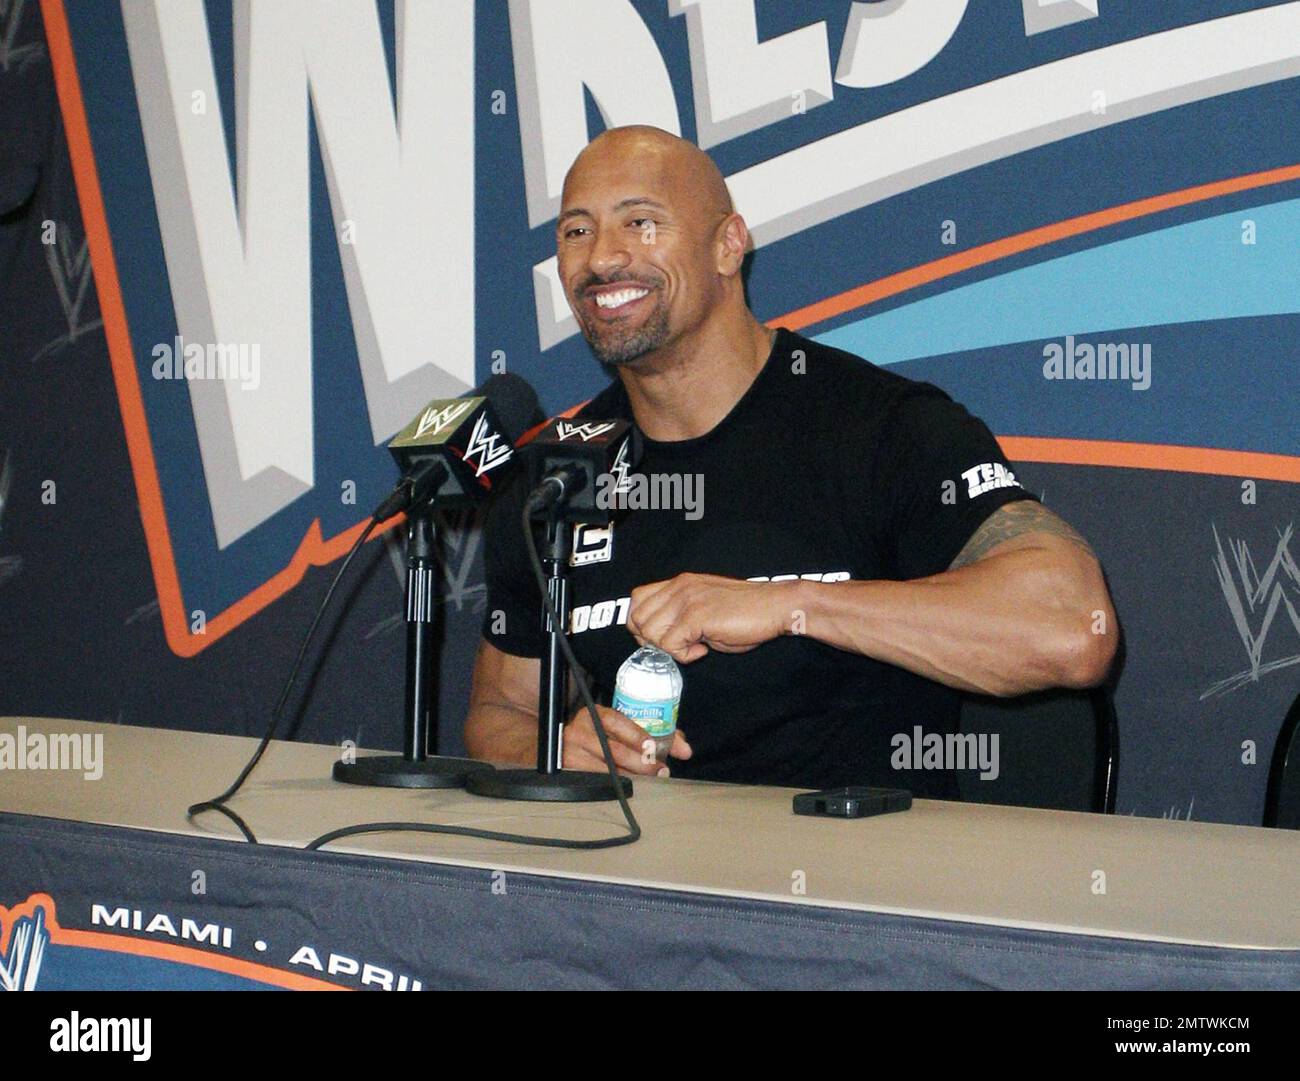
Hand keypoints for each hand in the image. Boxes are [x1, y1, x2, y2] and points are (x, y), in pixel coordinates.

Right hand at [562, 703, 692, 776]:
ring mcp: (570, 752)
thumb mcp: (618, 727)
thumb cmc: (598, 736)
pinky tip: (627, 788)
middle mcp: (580, 729)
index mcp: (595, 713)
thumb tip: (684, 747)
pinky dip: (613, 786)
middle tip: (661, 771)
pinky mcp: (565, 771)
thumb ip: (650, 733)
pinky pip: (593, 782)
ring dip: (631, 777)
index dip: (641, 737)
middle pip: (614, 750)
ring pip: (605, 770)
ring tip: (650, 782)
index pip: (620, 723)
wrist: (558, 747)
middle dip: (642, 763)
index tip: (659, 750)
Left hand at [627, 572, 792, 663]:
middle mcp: (679, 587)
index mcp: (680, 583)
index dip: (643, 624)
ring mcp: (686, 599)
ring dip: (669, 648)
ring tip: (693, 647)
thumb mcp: (705, 606)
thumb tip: (659, 637)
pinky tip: (703, 649)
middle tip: (678, 647)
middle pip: (637, 618)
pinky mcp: (696, 616)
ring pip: (650, 632)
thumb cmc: (747, 611)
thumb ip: (680, 614)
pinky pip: (670, 645)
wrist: (776, 607)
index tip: (664, 638)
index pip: (637, 599)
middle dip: (652, 640)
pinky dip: (684, 655)